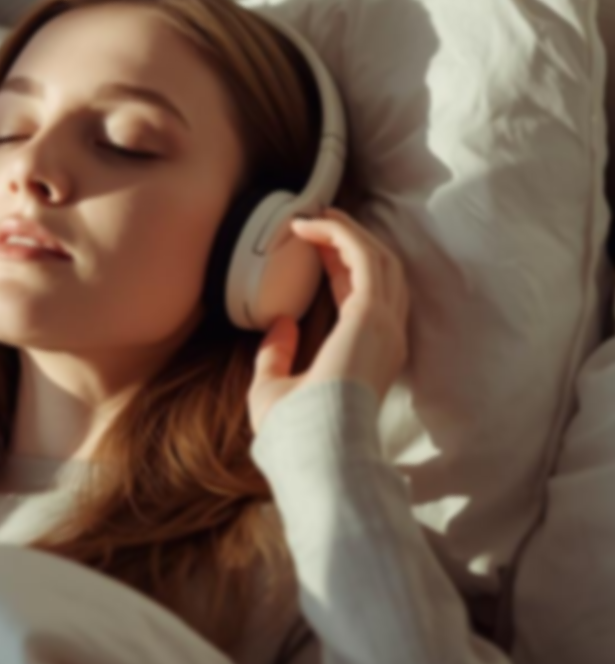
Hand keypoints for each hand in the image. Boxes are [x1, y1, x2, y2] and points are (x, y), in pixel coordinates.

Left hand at [247, 206, 409, 435]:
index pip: (364, 298)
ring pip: (379, 260)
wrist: (313, 447)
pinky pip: (364, 258)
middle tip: (319, 220)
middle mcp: (387, 338)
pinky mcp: (372, 315)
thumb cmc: (296, 431)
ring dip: (348, 233)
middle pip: (379, 273)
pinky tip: (314, 227)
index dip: (341, 266)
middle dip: (352, 242)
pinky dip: (341, 236)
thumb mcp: (275, 390)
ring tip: (317, 216)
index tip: (314, 247)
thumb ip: (276, 357)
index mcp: (370, 355)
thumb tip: (279, 324)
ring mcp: (385, 325)